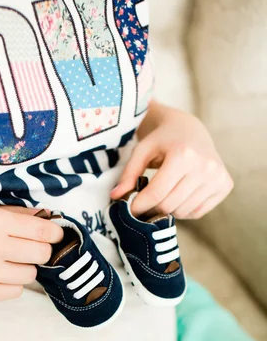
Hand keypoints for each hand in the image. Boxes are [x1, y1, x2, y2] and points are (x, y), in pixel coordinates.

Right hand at [0, 204, 62, 301]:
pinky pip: (14, 292)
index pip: (42, 232)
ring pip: (30, 275)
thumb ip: (14, 214)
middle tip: (28, 248)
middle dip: (39, 251)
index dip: (54, 234)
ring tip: (7, 261)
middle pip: (41, 254)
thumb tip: (47, 218)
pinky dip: (10, 284)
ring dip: (24, 268)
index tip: (55, 235)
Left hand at [111, 103, 233, 219]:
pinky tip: (180, 193)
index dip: (139, 206)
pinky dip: (184, 209)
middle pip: (169, 205)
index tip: (128, 210)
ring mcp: (218, 177)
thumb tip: (115, 197)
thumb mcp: (142, 150)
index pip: (157, 194)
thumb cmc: (162, 139)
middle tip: (143, 203)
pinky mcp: (225, 185)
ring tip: (163, 193)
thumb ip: (129, 174)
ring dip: (168, 209)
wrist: (190, 129)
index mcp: (184, 155)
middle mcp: (205, 166)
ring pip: (183, 211)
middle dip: (152, 208)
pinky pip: (198, 212)